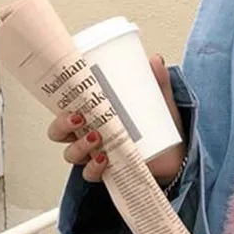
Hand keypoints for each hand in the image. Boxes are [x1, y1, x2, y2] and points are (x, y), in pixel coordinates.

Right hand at [47, 54, 186, 183]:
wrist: (176, 155)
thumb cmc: (160, 126)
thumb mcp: (158, 100)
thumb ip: (157, 81)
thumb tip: (155, 59)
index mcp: (94, 115)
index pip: (65, 108)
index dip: (58, 101)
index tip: (66, 91)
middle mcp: (88, 135)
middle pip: (59, 132)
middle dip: (62, 124)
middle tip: (78, 116)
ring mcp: (95, 155)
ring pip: (71, 154)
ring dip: (79, 145)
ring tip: (97, 136)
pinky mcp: (108, 172)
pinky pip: (91, 174)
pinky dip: (94, 167)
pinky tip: (104, 158)